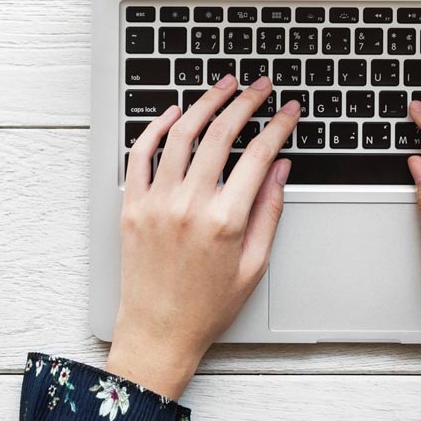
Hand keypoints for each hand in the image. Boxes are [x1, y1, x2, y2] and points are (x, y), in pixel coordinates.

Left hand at [106, 75, 297, 398]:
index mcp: (225, 221)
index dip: (278, 125)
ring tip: (222, 87)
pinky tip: (174, 114)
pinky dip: (156, 127)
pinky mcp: (132, 207)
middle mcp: (188, 205)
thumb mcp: (254, 265)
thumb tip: (280, 168)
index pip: (258, 155)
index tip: (289, 111)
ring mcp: (156, 203)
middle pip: (220, 134)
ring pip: (180, 134)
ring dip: (204, 103)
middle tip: (259, 87)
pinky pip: (140, 154)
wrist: (158, 333)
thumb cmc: (206, 308)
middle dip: (245, 102)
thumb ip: (269, 211)